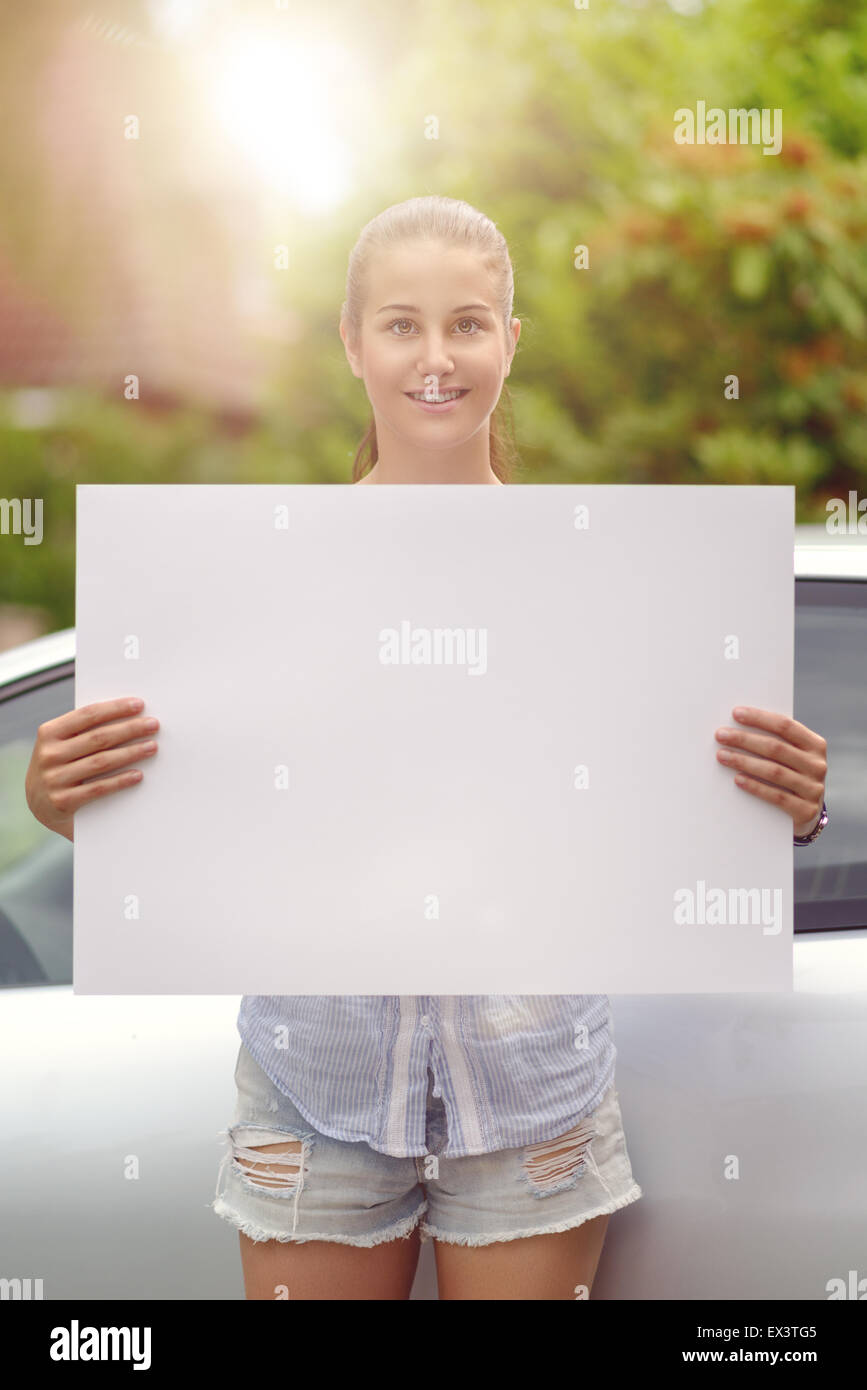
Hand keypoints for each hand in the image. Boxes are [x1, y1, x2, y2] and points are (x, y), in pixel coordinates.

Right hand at [25, 698, 159, 841]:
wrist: (40, 807)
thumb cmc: (61, 767)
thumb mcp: (62, 745)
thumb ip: (84, 731)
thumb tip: (127, 715)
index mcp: (49, 733)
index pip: (87, 715)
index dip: (115, 708)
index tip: (139, 705)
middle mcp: (49, 754)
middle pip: (98, 738)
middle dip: (130, 729)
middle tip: (153, 725)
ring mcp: (54, 779)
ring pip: (101, 762)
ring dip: (131, 753)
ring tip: (152, 747)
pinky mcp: (63, 801)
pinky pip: (98, 788)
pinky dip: (120, 780)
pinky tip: (138, 775)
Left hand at [714, 707, 825, 836]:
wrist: (807, 814)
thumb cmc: (791, 776)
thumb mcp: (791, 757)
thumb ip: (775, 742)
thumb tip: (737, 725)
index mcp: (815, 745)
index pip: (786, 726)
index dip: (760, 718)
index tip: (735, 713)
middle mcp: (818, 765)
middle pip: (776, 748)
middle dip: (745, 739)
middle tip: (721, 735)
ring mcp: (814, 789)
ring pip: (774, 771)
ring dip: (744, 762)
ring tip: (722, 756)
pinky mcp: (806, 810)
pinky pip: (777, 796)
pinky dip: (755, 786)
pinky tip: (737, 779)